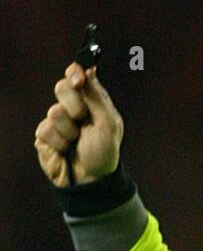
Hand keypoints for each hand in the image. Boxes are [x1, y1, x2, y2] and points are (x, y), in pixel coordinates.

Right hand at [34, 61, 123, 186]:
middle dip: (74, 105)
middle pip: (62, 87)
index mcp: (90, 101)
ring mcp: (57, 121)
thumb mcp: (109, 124)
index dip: (75, 73)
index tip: (78, 79)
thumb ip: (98, 97)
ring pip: (54, 111)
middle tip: (83, 120)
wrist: (92, 180)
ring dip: (69, 130)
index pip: (77, 75)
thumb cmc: (104, 154)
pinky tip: (66, 150)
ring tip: (77, 142)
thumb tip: (89, 70)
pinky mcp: (45, 136)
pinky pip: (46, 129)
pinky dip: (60, 142)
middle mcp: (72, 107)